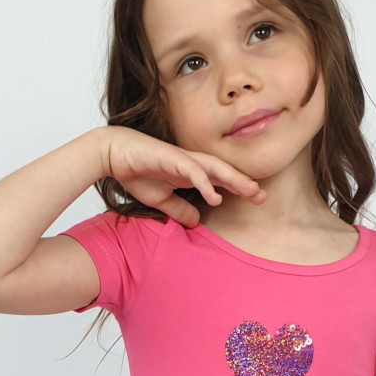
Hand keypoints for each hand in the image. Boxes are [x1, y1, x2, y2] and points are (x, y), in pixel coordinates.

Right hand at [99, 126, 265, 224]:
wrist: (113, 154)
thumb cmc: (136, 172)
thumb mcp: (162, 200)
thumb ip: (180, 209)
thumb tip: (197, 221)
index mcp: (191, 173)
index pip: (221, 180)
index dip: (239, 188)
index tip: (257, 199)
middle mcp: (192, 164)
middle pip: (224, 173)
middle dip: (244, 183)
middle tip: (263, 196)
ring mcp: (183, 159)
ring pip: (215, 168)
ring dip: (234, 179)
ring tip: (250, 191)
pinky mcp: (171, 158)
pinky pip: (193, 171)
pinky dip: (206, 183)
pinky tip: (216, 197)